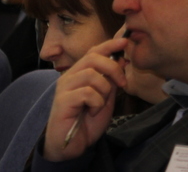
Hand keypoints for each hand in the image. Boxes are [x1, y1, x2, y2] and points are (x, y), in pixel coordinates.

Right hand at [43, 36, 129, 160]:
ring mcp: (64, 88)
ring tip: (100, 105)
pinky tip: (92, 112)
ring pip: (91, 75)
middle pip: (93, 58)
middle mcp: (69, 77)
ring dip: (104, 91)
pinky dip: (96, 103)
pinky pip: (87, 92)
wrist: (72, 145)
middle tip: (122, 84)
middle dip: (113, 68)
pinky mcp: (62, 101)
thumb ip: (111, 80)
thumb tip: (122, 60)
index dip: (109, 45)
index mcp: (79, 74)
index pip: (93, 52)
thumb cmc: (87, 121)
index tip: (125, 41)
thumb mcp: (105, 97)